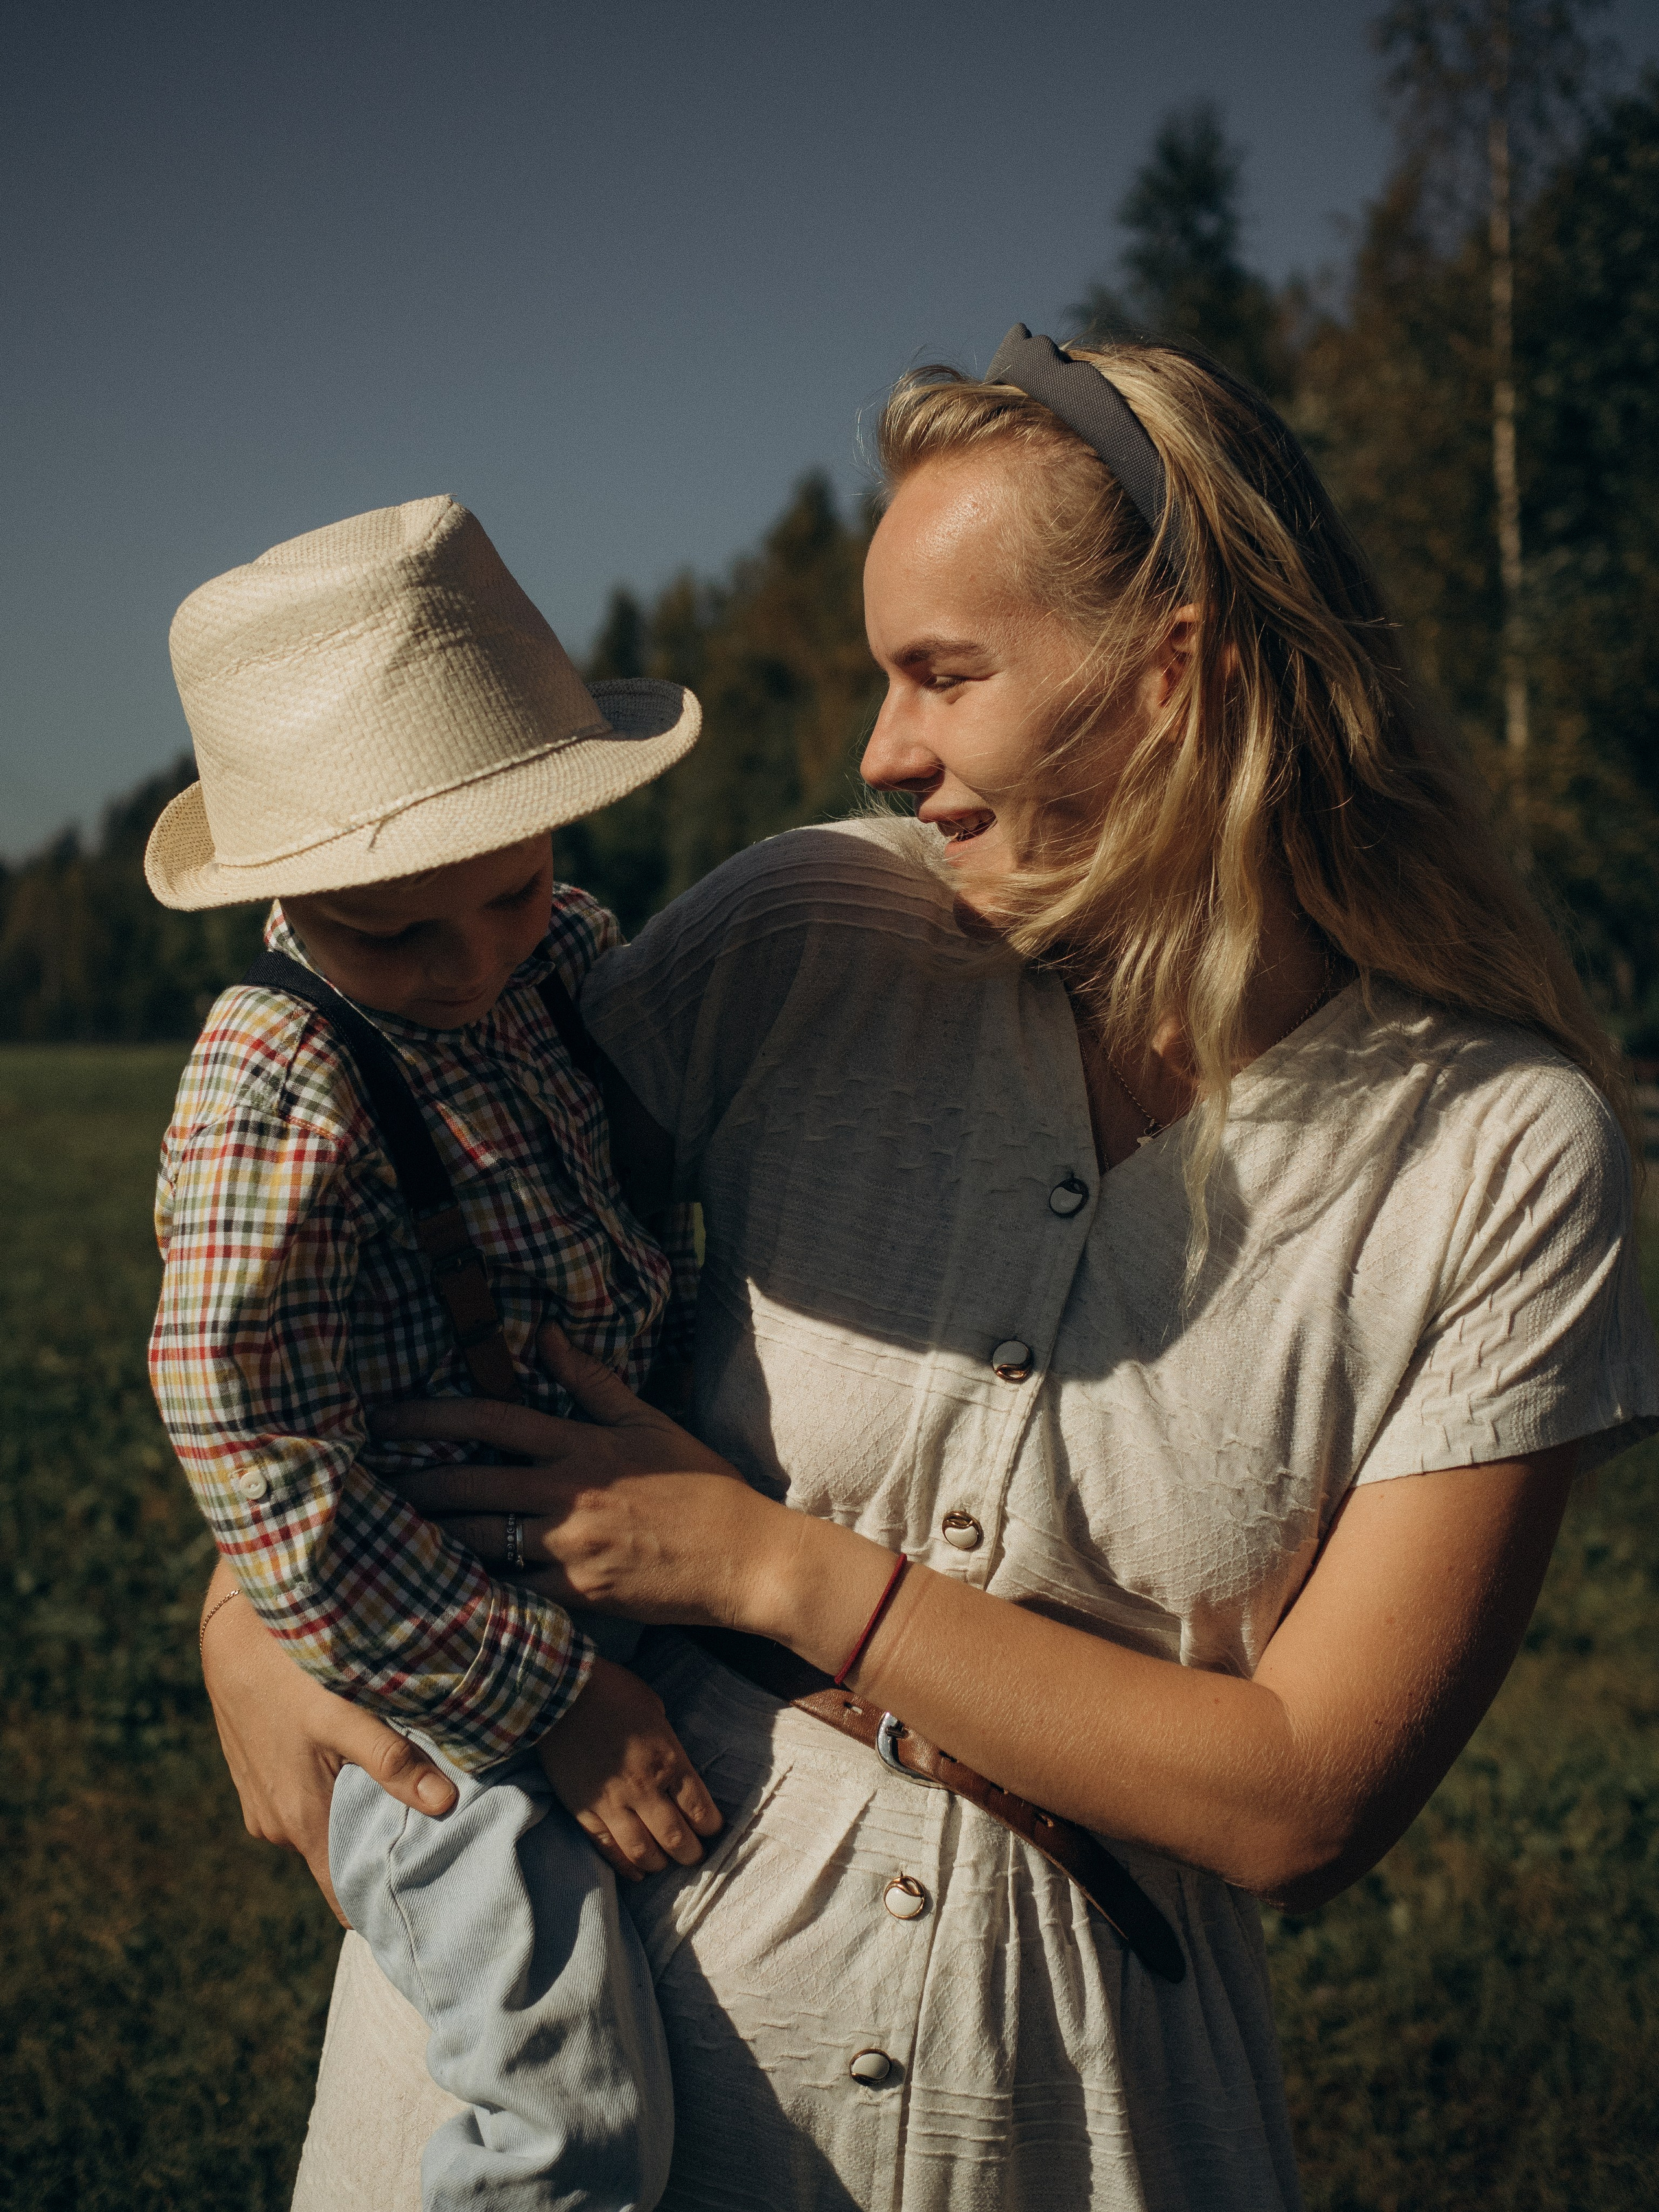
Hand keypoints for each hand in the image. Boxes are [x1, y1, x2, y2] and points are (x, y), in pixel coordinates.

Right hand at [199, 1565, 457, 1924]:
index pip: (344, 1896)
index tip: (429, 1895)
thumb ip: (392, 1761)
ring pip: (323, 1828)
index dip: (384, 1900)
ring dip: (359, 1816)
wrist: (234, 1630)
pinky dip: (333, 1793)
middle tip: (436, 1836)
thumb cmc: (290, 1671)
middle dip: (381, 1853)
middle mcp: (276, 1825)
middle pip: (339, 1862)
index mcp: (300, 1822)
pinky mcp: (257, 1779)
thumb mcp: (344, 1714)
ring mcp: (262, 1804)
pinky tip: (361, 1767)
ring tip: (408, 1798)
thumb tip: (445, 1804)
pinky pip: (304, 1803)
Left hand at [374, 1325, 794, 1629]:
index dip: (430, 1416)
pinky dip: (472, 1588)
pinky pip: (509, 1593)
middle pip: (468, 1485)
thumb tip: (544, 1336)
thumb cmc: (702, 1485)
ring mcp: (570, 1549)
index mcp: (583, 1445)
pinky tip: (437, 1585)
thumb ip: (592, 1382)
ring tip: (384, 1531)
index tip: (383, 1416)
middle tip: (363, 1482)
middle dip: (410, 1483)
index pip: (491, 1421)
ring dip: (427, 1536)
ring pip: (478, 1542)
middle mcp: (568, 1494)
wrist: (744, 1557)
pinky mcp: (577, 1595)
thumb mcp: (649, 1422)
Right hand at [537, 1656, 722, 1880]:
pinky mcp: (583, 1812)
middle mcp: (644, 1789)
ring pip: (643, 1852)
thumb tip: (669, 1758)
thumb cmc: (611, 1691)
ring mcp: (611, 1804)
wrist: (558, 1694)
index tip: (713, 1830)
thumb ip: (665, 1739)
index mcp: (668, 1760)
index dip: (711, 1827)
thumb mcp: (654, 1707)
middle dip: (691, 1853)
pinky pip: (607, 1849)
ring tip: (666, 1863)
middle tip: (695, 1855)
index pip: (700, 1809)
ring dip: (660, 1863)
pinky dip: (624, 1866)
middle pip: (676, 1838)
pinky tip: (636, 1873)